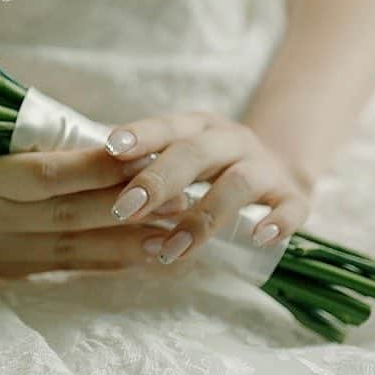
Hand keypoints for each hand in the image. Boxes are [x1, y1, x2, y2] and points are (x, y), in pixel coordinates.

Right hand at [0, 147, 187, 277]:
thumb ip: (35, 151)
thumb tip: (108, 147)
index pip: (49, 174)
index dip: (98, 167)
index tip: (144, 155)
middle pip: (69, 214)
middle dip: (128, 207)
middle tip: (180, 199)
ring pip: (73, 247)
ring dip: (128, 242)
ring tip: (175, 235)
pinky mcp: (7, 272)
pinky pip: (64, 267)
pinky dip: (105, 262)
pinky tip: (141, 258)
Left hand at [104, 111, 313, 262]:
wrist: (278, 168)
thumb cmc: (206, 166)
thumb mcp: (177, 153)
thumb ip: (140, 164)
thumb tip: (81, 175)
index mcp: (196, 126)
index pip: (166, 125)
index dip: (140, 135)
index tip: (110, 148)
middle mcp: (230, 140)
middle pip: (195, 153)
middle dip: (158, 180)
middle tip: (123, 208)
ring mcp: (264, 168)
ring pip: (237, 185)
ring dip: (203, 217)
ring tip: (171, 249)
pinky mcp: (293, 197)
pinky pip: (291, 208)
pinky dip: (277, 222)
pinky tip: (259, 237)